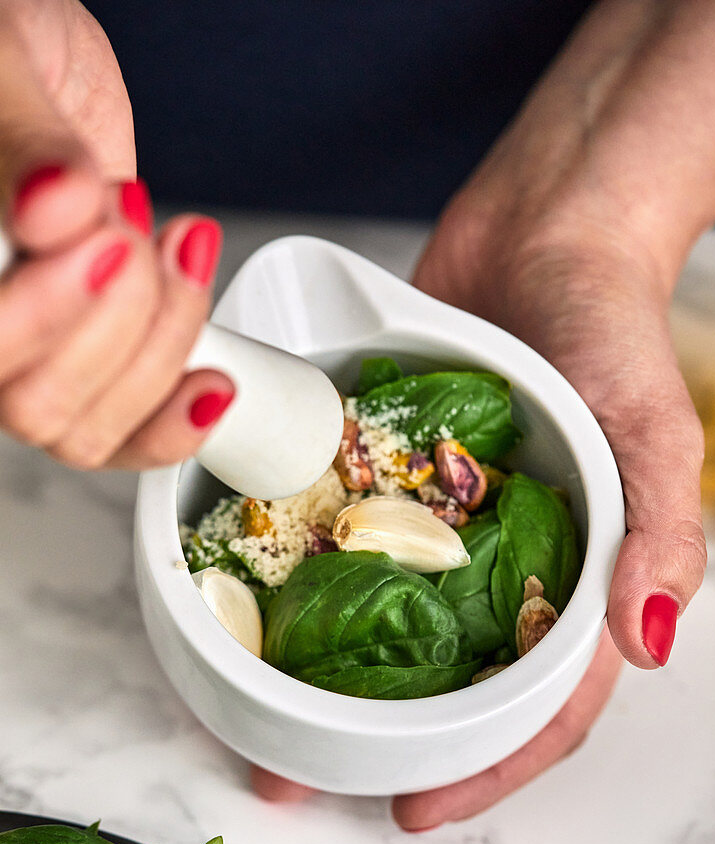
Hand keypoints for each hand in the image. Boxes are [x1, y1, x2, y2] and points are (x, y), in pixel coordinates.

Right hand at [0, 0, 232, 469]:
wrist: (36, 65)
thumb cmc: (3, 55)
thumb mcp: (2, 66)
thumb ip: (23, 144)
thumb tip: (56, 207)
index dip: (47, 316)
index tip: (106, 236)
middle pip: (38, 407)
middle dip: (121, 316)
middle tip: (132, 220)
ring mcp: (34, 356)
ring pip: (89, 430)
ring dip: (161, 342)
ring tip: (175, 247)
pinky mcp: (93, 360)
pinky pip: (124, 436)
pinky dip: (178, 419)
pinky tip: (212, 380)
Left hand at [250, 209, 703, 827]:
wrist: (547, 225)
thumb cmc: (614, 323)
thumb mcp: (652, 427)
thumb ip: (657, 532)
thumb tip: (649, 642)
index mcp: (576, 577)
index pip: (541, 704)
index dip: (487, 768)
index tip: (414, 811)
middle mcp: (506, 563)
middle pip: (451, 682)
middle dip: (387, 743)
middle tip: (307, 777)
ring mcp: (443, 523)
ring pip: (388, 623)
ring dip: (332, 676)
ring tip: (261, 714)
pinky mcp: (391, 473)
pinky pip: (348, 539)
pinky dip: (311, 578)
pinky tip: (262, 602)